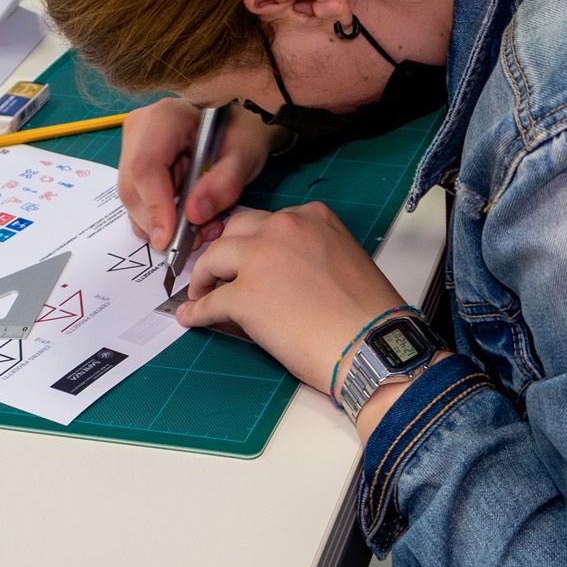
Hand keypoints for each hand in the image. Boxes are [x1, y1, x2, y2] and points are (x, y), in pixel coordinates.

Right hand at [118, 100, 287, 250]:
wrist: (235, 124)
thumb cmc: (242, 132)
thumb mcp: (245, 155)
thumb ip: (224, 184)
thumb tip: (194, 215)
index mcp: (164, 118)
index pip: (146, 168)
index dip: (155, 207)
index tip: (170, 238)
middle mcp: (139, 130)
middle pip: (132, 188)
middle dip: (159, 222)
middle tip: (194, 239)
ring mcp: (131, 147)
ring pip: (132, 199)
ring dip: (161, 223)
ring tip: (199, 226)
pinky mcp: (133, 165)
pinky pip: (138, 200)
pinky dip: (160, 218)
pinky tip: (186, 216)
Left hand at [175, 203, 405, 393]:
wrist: (373, 349)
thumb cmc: (368, 317)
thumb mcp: (342, 260)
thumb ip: (307, 253)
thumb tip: (275, 273)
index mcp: (313, 217)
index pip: (266, 221)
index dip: (251, 242)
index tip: (244, 257)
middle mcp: (284, 228)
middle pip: (235, 231)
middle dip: (223, 252)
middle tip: (217, 271)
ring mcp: (261, 259)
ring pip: (214, 259)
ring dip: (204, 277)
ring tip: (201, 293)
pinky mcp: (245, 295)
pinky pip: (209, 302)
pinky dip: (197, 311)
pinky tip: (192, 317)